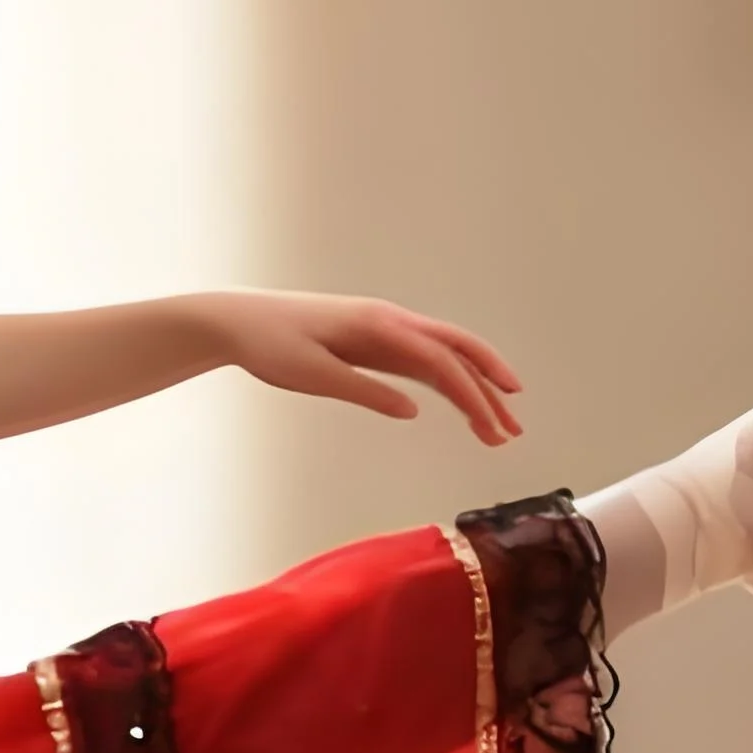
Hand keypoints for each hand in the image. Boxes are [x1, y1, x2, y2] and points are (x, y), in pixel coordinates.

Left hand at [195, 290, 521, 448]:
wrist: (241, 323)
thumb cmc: (271, 345)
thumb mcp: (313, 374)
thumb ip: (364, 390)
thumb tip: (413, 408)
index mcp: (379, 326)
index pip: (440, 360)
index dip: (472, 391)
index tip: (492, 423)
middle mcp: (390, 323)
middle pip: (456, 353)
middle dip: (489, 389)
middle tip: (511, 429)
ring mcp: (385, 332)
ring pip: (443, 357)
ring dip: (474, 389)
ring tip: (495, 426)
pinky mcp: (374, 344)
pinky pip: (421, 362)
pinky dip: (446, 383)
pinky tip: (460, 405)